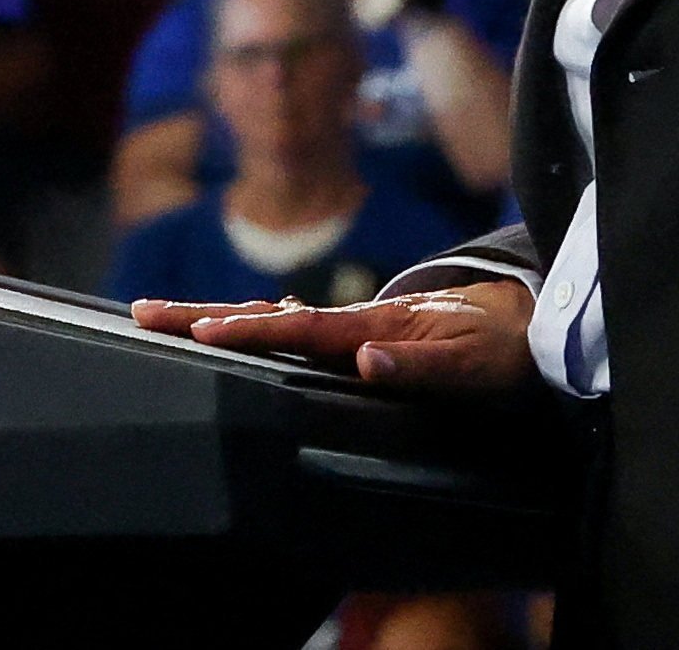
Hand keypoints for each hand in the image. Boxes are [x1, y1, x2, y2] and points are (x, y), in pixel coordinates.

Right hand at [130, 281, 536, 391]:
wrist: (537, 321)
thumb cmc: (506, 349)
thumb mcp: (476, 366)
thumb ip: (422, 363)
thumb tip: (364, 359)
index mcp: (373, 324)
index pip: (298, 329)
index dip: (248, 331)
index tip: (198, 331)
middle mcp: (356, 318)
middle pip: (268, 316)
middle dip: (202, 314)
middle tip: (140, 313)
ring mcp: (357, 322)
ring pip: (277, 318)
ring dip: (220, 316)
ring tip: (167, 319)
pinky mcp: (364, 332)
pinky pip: (299, 327)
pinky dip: (260, 322)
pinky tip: (247, 323)